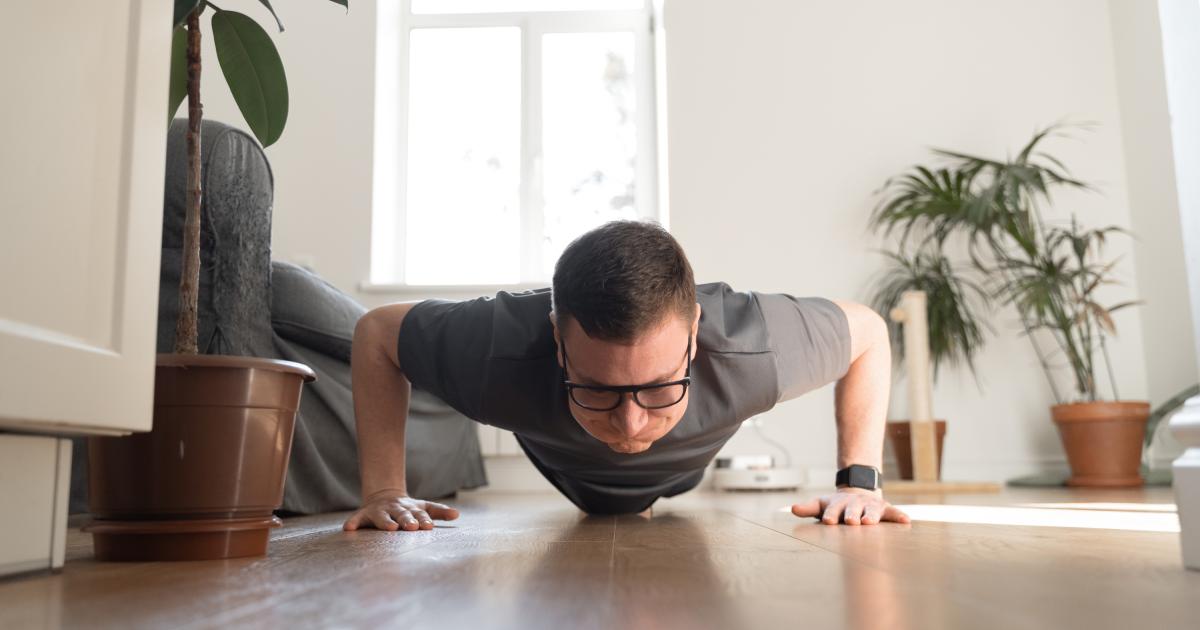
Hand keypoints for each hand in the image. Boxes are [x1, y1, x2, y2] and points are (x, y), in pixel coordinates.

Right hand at [343, 489, 459, 531]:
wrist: (384, 496)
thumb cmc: (408, 509)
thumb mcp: (424, 507)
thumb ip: (439, 512)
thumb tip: (457, 514)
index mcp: (411, 508)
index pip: (420, 514)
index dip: (424, 520)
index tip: (428, 527)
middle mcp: (396, 509)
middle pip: (403, 515)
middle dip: (408, 521)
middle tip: (412, 528)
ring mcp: (380, 511)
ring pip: (383, 517)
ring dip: (386, 522)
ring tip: (390, 529)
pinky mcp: (364, 514)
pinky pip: (357, 519)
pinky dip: (353, 523)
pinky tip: (349, 529)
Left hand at [790, 488, 909, 525]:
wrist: (858, 493)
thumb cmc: (837, 505)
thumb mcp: (822, 504)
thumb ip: (808, 508)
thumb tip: (793, 508)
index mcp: (839, 504)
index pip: (833, 510)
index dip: (831, 515)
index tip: (828, 521)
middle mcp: (855, 504)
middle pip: (852, 510)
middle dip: (852, 515)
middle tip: (851, 522)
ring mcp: (870, 506)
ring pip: (871, 511)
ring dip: (871, 516)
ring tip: (870, 522)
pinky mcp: (884, 509)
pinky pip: (893, 513)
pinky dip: (899, 517)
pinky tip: (905, 521)